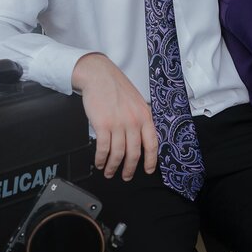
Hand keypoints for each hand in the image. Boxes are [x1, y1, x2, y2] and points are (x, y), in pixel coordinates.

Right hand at [71, 53, 157, 180]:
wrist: (99, 75)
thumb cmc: (116, 87)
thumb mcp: (136, 102)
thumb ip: (140, 118)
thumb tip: (141, 137)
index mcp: (144, 116)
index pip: (152, 143)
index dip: (151, 160)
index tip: (148, 170)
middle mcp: (133, 121)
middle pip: (134, 153)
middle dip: (130, 169)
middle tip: (126, 176)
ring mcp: (118, 124)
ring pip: (118, 153)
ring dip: (113, 166)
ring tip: (109, 171)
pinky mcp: (102, 125)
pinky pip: (103, 148)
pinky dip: (101, 158)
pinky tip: (99, 162)